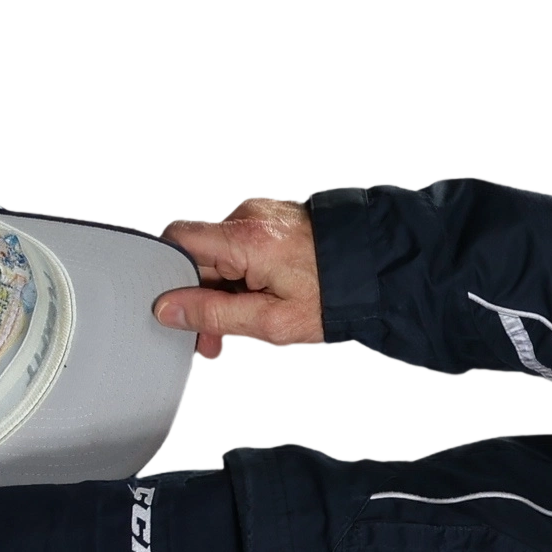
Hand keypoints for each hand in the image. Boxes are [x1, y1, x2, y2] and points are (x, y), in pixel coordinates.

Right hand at [154, 196, 324, 359]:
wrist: (386, 274)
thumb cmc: (335, 301)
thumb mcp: (272, 322)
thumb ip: (214, 315)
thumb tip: (165, 309)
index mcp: (246, 237)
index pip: (177, 241)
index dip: (169, 274)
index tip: (176, 310)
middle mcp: (251, 214)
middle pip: (199, 251)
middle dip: (200, 295)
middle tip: (211, 339)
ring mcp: (265, 211)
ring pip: (221, 251)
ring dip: (223, 288)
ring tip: (238, 329)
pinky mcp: (277, 217)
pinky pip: (244, 245)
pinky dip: (243, 274)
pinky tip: (257, 303)